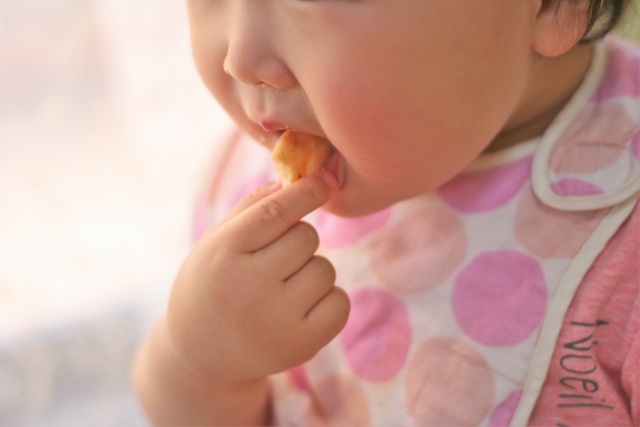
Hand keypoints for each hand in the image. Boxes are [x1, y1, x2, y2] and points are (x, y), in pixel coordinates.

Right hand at [165, 170, 349, 384]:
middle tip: (277, 260)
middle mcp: (248, 286)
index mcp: (223, 253)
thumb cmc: (212, 284)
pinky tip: (304, 307)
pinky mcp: (299, 345)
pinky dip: (330, 300)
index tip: (324, 180)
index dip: (306, 191)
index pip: (276, 211)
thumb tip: (298, 178)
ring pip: (325, 268)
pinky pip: (340, 303)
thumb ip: (253, 207)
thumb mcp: (216, 241)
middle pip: (306, 237)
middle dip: (299, 240)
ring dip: (312, 270)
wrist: (201, 354)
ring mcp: (275, 320)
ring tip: (285, 288)